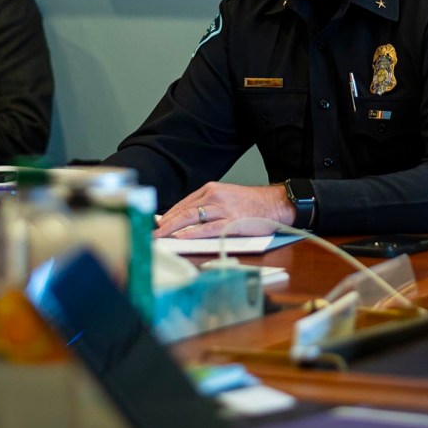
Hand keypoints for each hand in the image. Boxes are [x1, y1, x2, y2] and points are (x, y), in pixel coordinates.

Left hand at [153, 182, 293, 238]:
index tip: (156, 224)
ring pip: (192, 218)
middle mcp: (215, 197)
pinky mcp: (232, 222)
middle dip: (165, 223)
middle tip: (151, 232)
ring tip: (159, 236)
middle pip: (183, 210)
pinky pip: (208, 228)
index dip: (168, 215)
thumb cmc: (252, 204)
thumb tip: (187, 219)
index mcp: (211, 190)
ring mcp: (223, 209)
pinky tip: (181, 237)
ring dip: (172, 228)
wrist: (276, 203)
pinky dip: (192, 233)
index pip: (183, 203)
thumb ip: (208, 205)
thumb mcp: (227, 197)